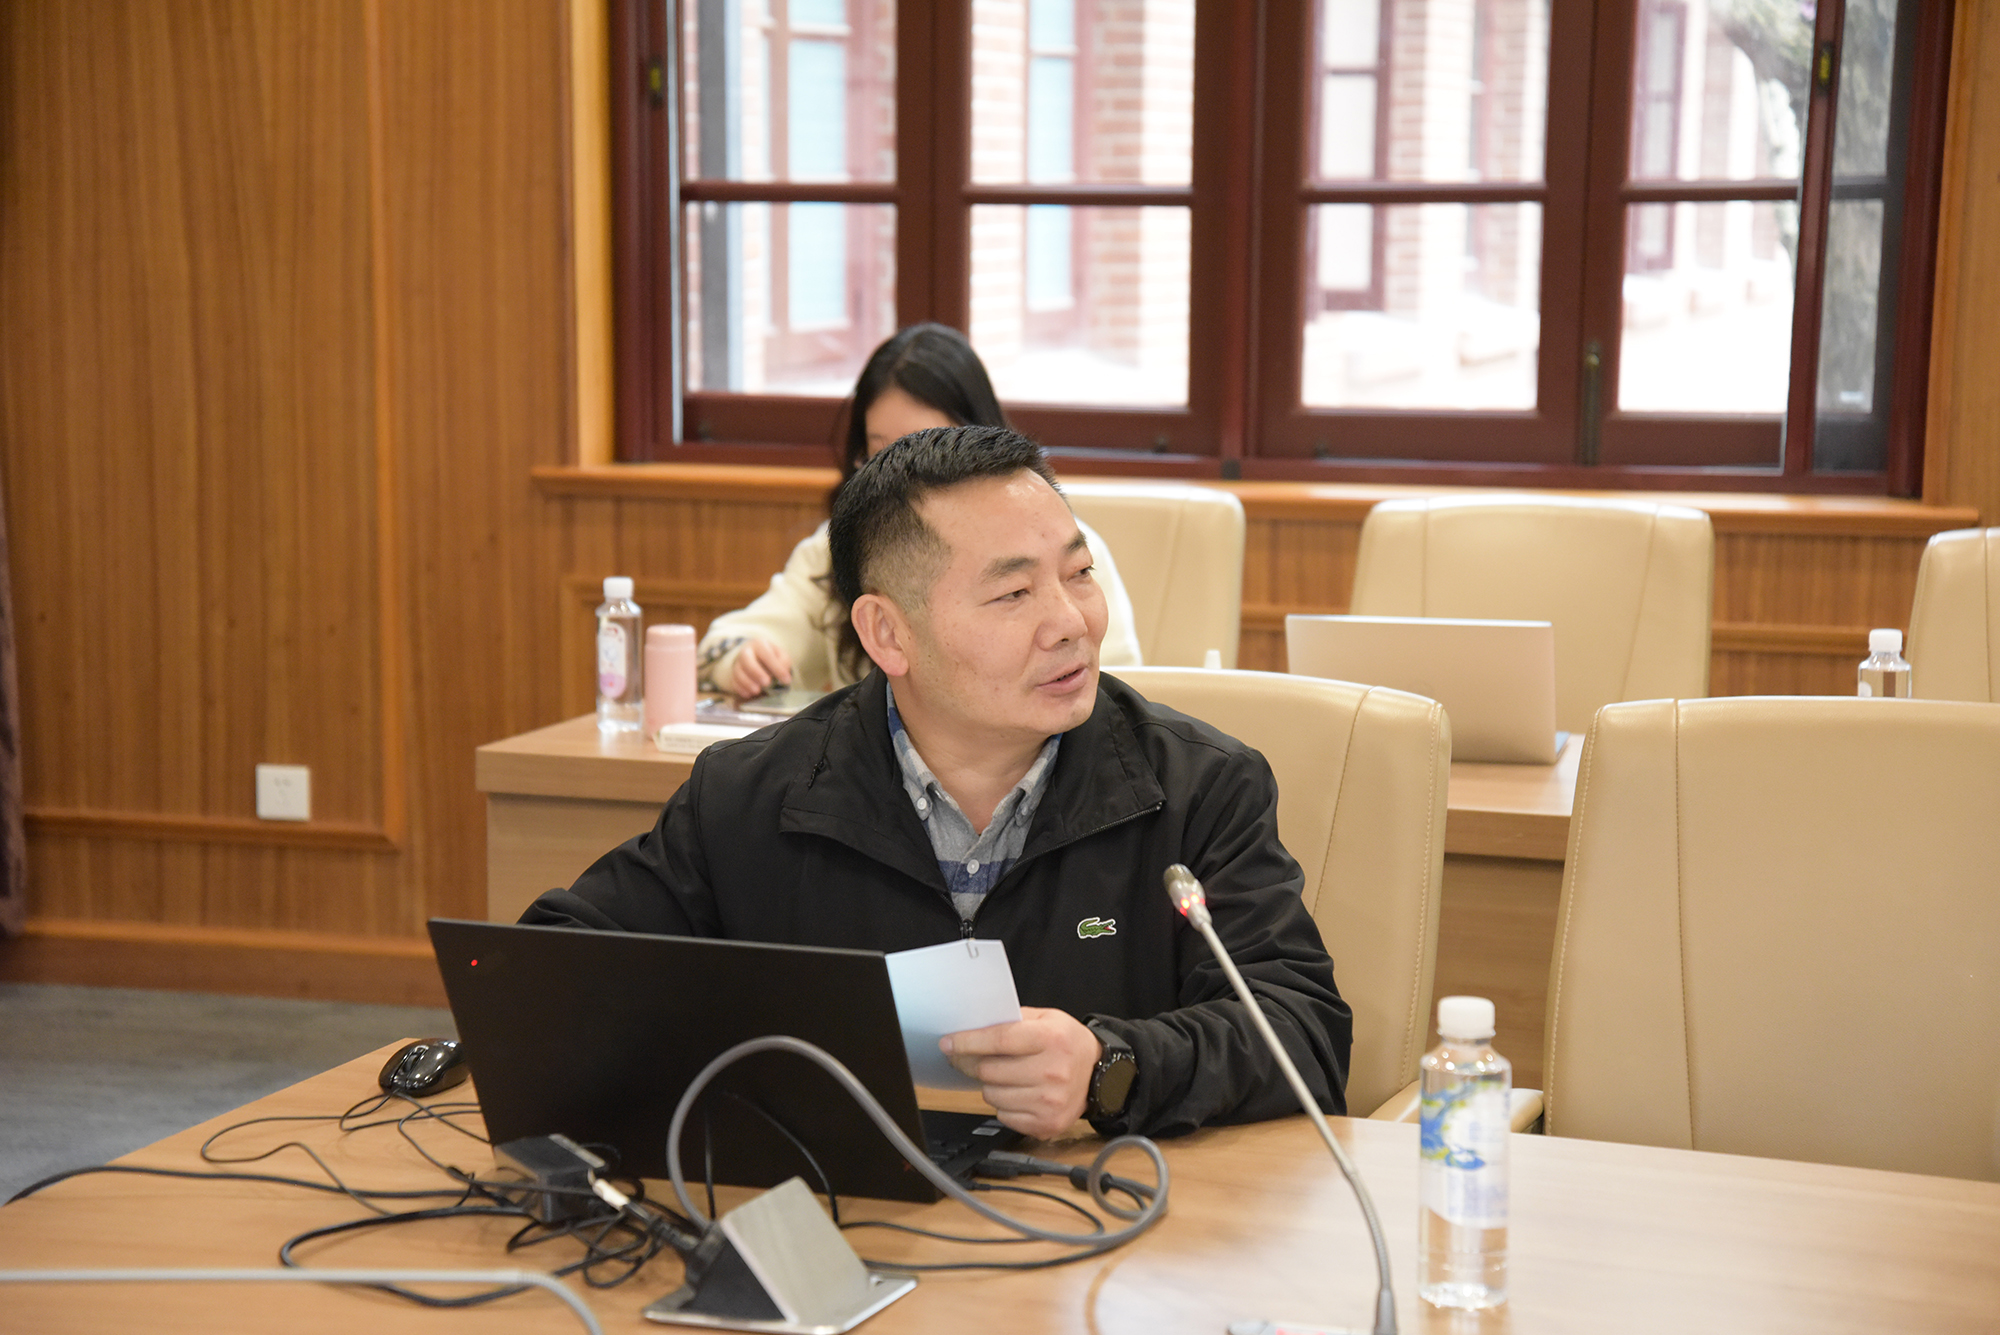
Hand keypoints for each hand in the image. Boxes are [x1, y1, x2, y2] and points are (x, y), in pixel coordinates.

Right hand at [728, 639, 792, 697]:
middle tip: (767, 682)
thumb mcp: (781, 656)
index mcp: (760, 644)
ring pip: (738, 671)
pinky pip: (733, 681)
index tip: (786, 680)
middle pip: (746, 659)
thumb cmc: (772, 658)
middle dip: (756, 672)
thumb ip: (784, 663)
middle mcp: (746, 651)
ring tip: (757, 691)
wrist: (758, 659)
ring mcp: (738, 663)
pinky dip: (740, 688)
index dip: (777, 668)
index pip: (767, 655)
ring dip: (747, 682)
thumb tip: (783, 675)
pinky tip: (748, 694)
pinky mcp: (733, 674)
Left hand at [941, 1007, 1100, 1139]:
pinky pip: (1003, 1116)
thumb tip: (972, 1028)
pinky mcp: (1047, 1123)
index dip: (968, 1042)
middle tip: (973, 1059)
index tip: (948, 1044)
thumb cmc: (1066, 1043)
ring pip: (992, 1096)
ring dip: (991, 1085)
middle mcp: (1053, 1071)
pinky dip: (1004, 1105)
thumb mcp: (1045, 1019)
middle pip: (990, 1071)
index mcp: (1051, 1039)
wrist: (1100, 1074)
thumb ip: (1011, 1020)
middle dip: (974, 1064)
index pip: (999, 1040)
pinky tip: (1019, 1093)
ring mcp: (1051, 1101)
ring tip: (1006, 1076)